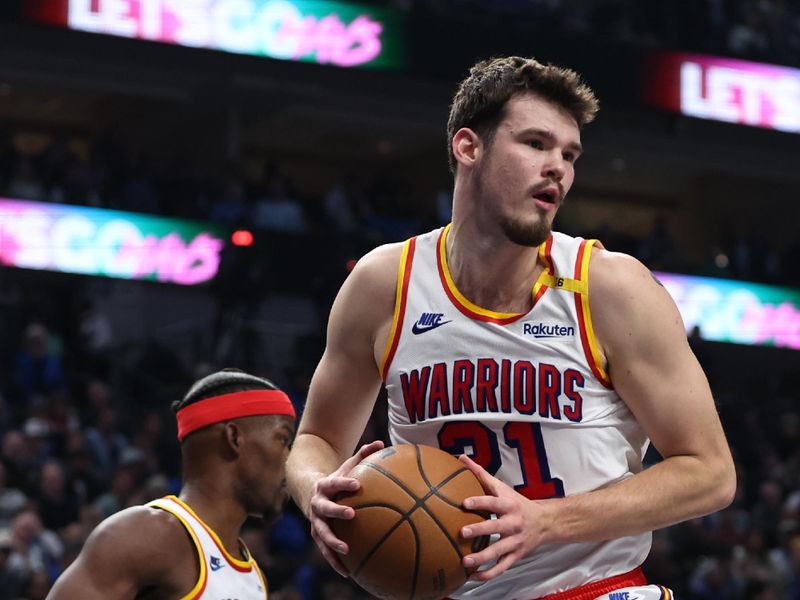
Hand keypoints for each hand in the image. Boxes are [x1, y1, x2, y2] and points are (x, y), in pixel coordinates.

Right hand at [308, 440, 384, 575]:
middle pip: (325, 509)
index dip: (344, 483)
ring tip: (347, 550)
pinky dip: (335, 561)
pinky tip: (348, 572)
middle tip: (352, 514)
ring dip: (333, 542)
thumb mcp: (347, 466)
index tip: (358, 484)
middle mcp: (317, 504)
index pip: (334, 482)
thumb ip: (363, 455)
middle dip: (337, 512)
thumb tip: (382, 443)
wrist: (312, 493)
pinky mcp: (317, 536)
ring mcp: (315, 522)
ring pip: (322, 533)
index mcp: (325, 486)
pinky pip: (325, 551)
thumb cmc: (338, 480)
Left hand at [458, 454, 549, 580]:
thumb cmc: (516, 502)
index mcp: (508, 505)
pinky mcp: (516, 556)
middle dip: (480, 530)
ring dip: (482, 558)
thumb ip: (480, 474)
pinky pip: (502, 568)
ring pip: (499, 551)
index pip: (493, 501)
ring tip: (464, 561)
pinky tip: (472, 577)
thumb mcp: (501, 487)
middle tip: (462, 533)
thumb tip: (460, 457)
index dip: (479, 501)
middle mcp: (513, 523)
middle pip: (496, 527)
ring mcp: (515, 541)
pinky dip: (488, 574)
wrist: (546, 522)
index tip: (464, 503)